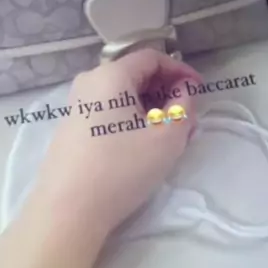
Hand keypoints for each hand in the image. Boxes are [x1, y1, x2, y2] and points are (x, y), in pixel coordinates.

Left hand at [35, 48, 200, 239]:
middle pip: (135, 74)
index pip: (152, 57)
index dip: (180, 70)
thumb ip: (184, 106)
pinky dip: (130, 118)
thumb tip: (183, 90)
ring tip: (169, 134)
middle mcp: (89, 82)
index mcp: (110, 74)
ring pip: (122, 95)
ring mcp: (76, 105)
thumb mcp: (166, 137)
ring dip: (149, 107)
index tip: (199, 90)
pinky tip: (142, 144)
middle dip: (165, 90)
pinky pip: (108, 111)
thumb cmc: (121, 168)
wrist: (67, 210)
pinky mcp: (71, 128)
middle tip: (187, 116)